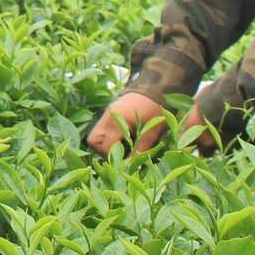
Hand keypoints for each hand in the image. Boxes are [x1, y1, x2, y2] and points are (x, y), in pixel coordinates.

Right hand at [86, 93, 207, 154]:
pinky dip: (110, 138)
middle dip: (106, 153)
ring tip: (125, 149)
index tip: (128, 166)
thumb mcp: (153, 132)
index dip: (116, 160)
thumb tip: (133, 168)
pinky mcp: (111, 112)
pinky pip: (103, 129)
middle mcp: (108, 116)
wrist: (160, 86)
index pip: (107, 147)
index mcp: (118, 120)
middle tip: (124, 158)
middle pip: (94, 141)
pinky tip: (126, 140)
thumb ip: (141, 150)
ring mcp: (108, 113)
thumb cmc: (159, 109)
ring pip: (96, 135)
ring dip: (107, 146)